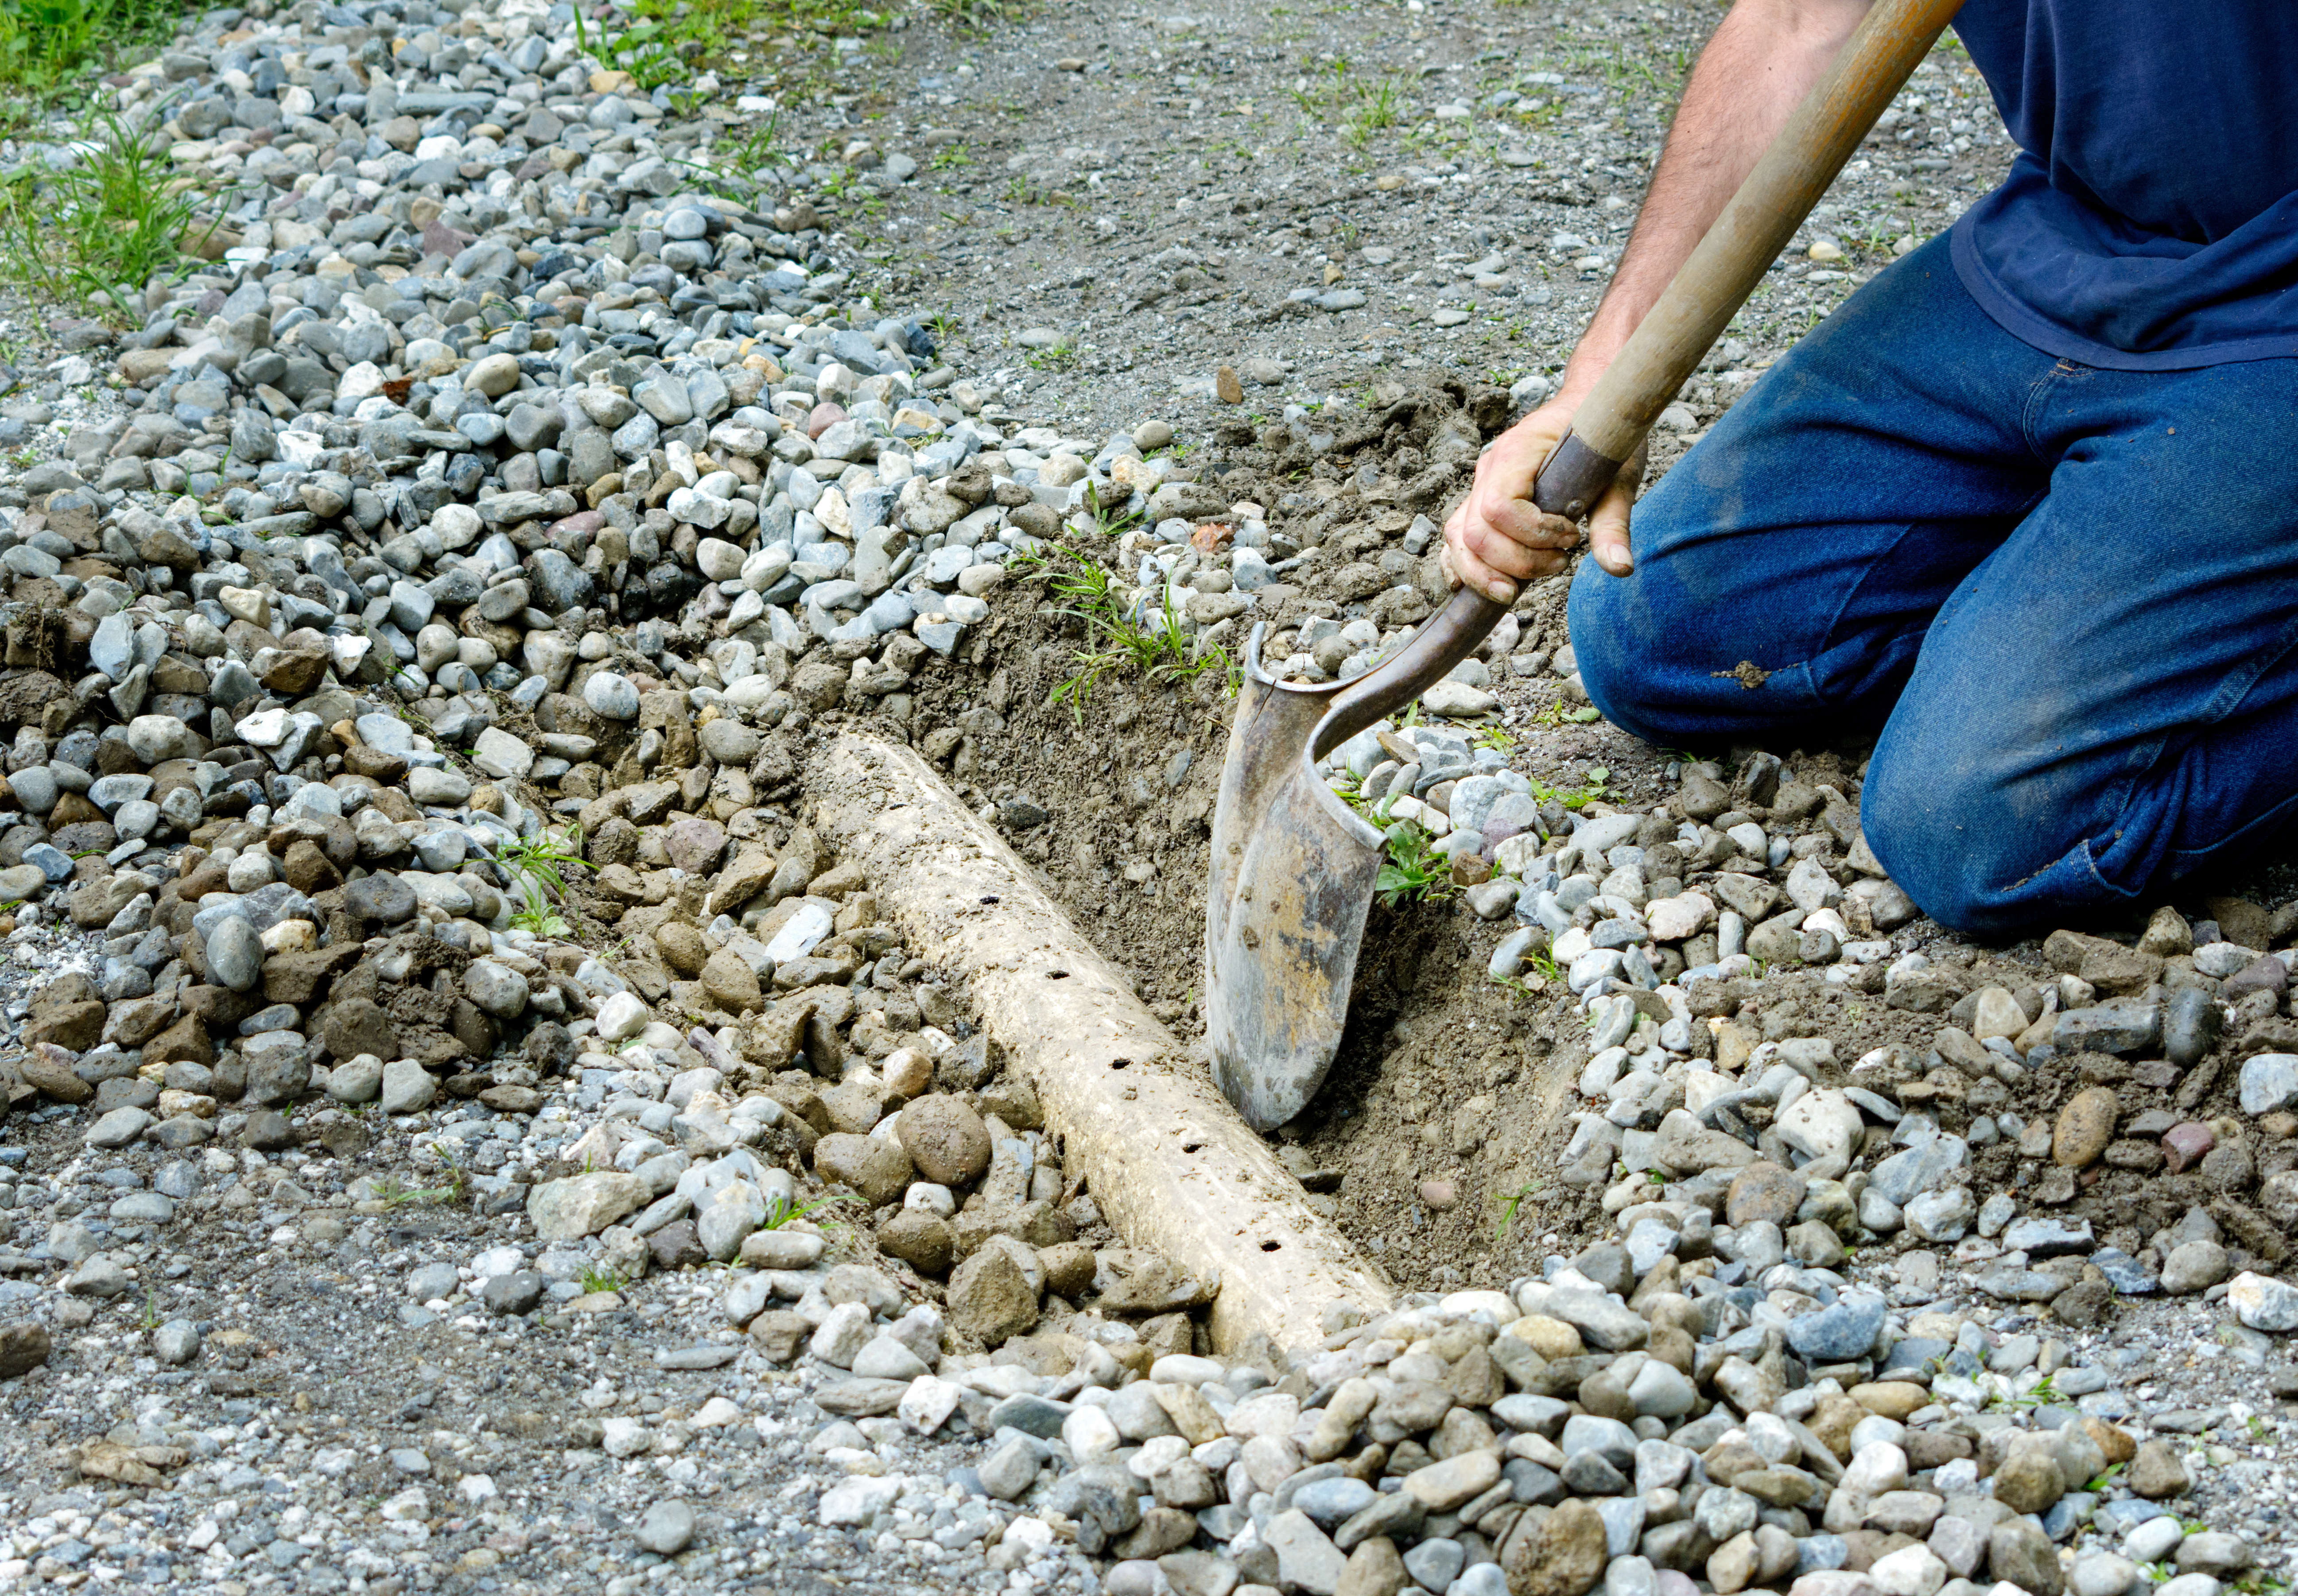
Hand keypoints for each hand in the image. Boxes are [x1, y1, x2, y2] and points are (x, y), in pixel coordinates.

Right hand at [1441, 396, 1644, 601]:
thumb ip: (1613, 524)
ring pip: (1458, 539)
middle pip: (1476, 532)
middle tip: (1559, 564)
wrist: (1592, 406)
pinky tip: (1486, 585)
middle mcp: (1489, 468)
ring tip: (1521, 587)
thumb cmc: (1604, 436)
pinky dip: (1465, 566)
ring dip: (1487, 573)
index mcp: (1518, 452)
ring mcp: (1481, 484)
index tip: (1571, 537)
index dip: (1532, 535)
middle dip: (1515, 563)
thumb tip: (1620, 568)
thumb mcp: (1618, 478)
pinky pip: (1456, 537)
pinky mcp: (1482, 500)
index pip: (1500, 508)